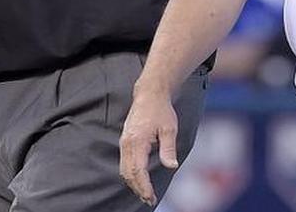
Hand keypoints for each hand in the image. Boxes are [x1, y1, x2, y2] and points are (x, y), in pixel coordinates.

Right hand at [119, 86, 179, 206]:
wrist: (149, 94)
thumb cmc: (161, 111)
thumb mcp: (169, 129)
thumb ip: (168, 149)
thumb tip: (172, 166)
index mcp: (137, 141)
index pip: (138, 170)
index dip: (144, 186)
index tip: (150, 197)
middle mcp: (127, 144)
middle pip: (128, 173)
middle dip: (138, 189)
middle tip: (149, 200)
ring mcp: (124, 143)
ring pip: (124, 170)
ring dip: (133, 184)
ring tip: (145, 194)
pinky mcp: (125, 142)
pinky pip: (124, 163)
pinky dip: (131, 175)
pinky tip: (139, 181)